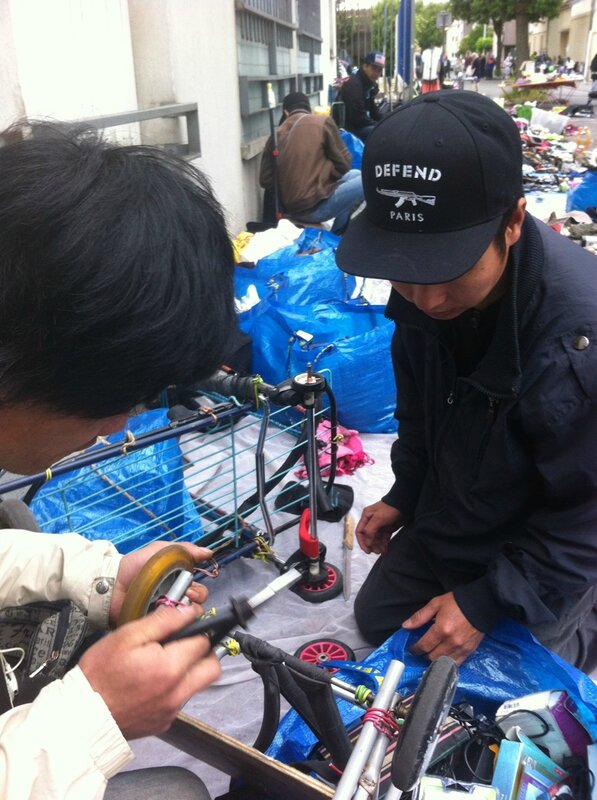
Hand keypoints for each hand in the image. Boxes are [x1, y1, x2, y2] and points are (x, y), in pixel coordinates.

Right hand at [79, 604, 221, 738]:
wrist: (81, 717)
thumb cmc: (100, 672)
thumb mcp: (127, 636)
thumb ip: (163, 621)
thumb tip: (191, 611)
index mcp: (171, 667)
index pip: (204, 642)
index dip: (197, 629)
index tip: (186, 625)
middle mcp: (178, 692)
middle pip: (212, 668)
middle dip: (204, 653)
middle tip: (185, 644)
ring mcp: (172, 711)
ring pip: (198, 685)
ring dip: (191, 671)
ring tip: (166, 662)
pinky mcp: (164, 724)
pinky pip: (181, 701)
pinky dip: (175, 689)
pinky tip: (153, 683)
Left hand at [109, 541, 211, 626]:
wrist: (112, 584)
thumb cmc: (135, 567)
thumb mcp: (159, 551)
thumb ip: (184, 549)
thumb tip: (209, 552)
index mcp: (178, 583)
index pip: (199, 591)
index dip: (198, 590)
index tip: (190, 587)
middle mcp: (174, 600)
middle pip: (196, 605)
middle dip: (194, 600)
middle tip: (184, 596)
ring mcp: (164, 614)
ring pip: (186, 618)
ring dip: (184, 612)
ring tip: (173, 606)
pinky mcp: (154, 626)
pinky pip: (169, 629)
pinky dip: (171, 625)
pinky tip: (166, 618)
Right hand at [356, 501, 402, 554]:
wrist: (405, 504)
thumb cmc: (390, 509)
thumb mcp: (378, 518)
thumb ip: (370, 530)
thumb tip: (367, 543)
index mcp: (366, 517)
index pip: (360, 532)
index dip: (362, 542)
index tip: (367, 550)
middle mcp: (371, 521)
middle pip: (368, 536)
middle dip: (371, 545)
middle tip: (376, 551)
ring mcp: (380, 525)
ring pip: (376, 539)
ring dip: (377, 546)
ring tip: (381, 551)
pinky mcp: (388, 528)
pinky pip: (383, 538)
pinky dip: (383, 545)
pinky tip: (385, 550)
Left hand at [403, 592, 483, 664]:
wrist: (481, 604)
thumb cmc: (457, 602)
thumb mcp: (436, 604)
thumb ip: (420, 616)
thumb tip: (406, 626)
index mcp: (441, 629)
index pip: (424, 646)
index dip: (415, 649)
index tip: (412, 648)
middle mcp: (451, 642)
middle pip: (432, 657)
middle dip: (424, 654)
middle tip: (422, 649)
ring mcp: (461, 648)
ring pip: (443, 662)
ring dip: (435, 660)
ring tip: (432, 653)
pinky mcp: (469, 651)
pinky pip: (456, 664)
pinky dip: (447, 663)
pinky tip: (443, 658)